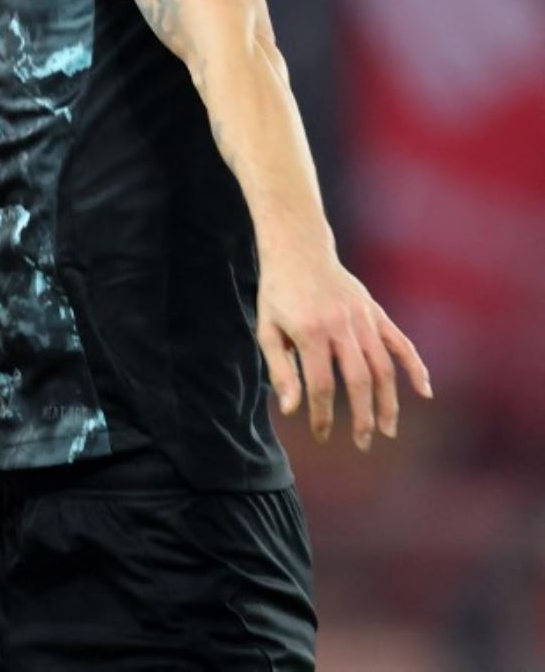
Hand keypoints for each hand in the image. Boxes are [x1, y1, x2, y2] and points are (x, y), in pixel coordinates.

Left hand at [256, 253, 431, 451]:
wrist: (299, 250)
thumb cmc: (278, 293)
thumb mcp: (267, 329)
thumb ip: (281, 370)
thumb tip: (291, 410)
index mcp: (310, 332)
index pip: (321, 385)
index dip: (322, 414)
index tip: (321, 435)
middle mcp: (341, 326)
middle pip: (359, 381)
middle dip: (362, 417)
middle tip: (362, 443)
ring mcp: (363, 318)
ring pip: (383, 367)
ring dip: (388, 401)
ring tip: (387, 429)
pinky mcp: (375, 312)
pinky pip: (401, 343)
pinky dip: (415, 367)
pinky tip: (424, 391)